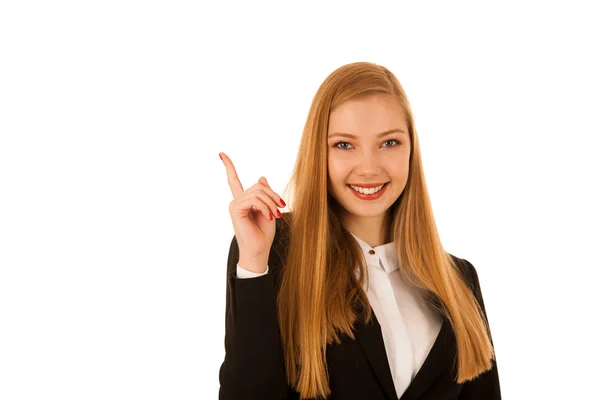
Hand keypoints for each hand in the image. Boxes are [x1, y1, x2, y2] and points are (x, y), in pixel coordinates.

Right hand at [220, 152, 285, 272]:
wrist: (259, 250)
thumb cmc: (264, 233)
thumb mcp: (269, 209)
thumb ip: (265, 194)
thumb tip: (261, 177)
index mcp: (243, 200)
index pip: (233, 180)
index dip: (228, 166)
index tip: (221, 154)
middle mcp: (237, 201)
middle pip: (258, 186)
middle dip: (273, 195)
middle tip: (281, 208)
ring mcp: (235, 205)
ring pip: (258, 191)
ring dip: (271, 203)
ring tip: (276, 215)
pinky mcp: (236, 209)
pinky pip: (255, 199)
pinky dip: (265, 207)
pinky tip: (269, 217)